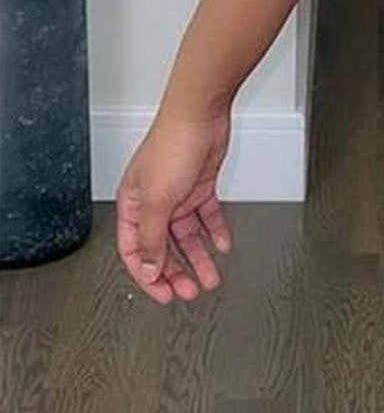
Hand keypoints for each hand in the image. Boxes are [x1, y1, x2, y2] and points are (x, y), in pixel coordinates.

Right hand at [115, 102, 233, 303]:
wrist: (200, 116)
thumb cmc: (171, 146)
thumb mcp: (157, 201)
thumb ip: (151, 238)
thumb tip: (147, 268)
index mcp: (132, 205)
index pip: (134, 251)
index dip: (148, 275)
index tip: (164, 295)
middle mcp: (153, 202)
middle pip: (161, 247)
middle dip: (175, 271)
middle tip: (189, 291)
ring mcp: (177, 195)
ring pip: (186, 236)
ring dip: (198, 257)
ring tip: (209, 278)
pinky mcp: (199, 187)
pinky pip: (206, 217)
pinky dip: (214, 231)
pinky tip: (222, 245)